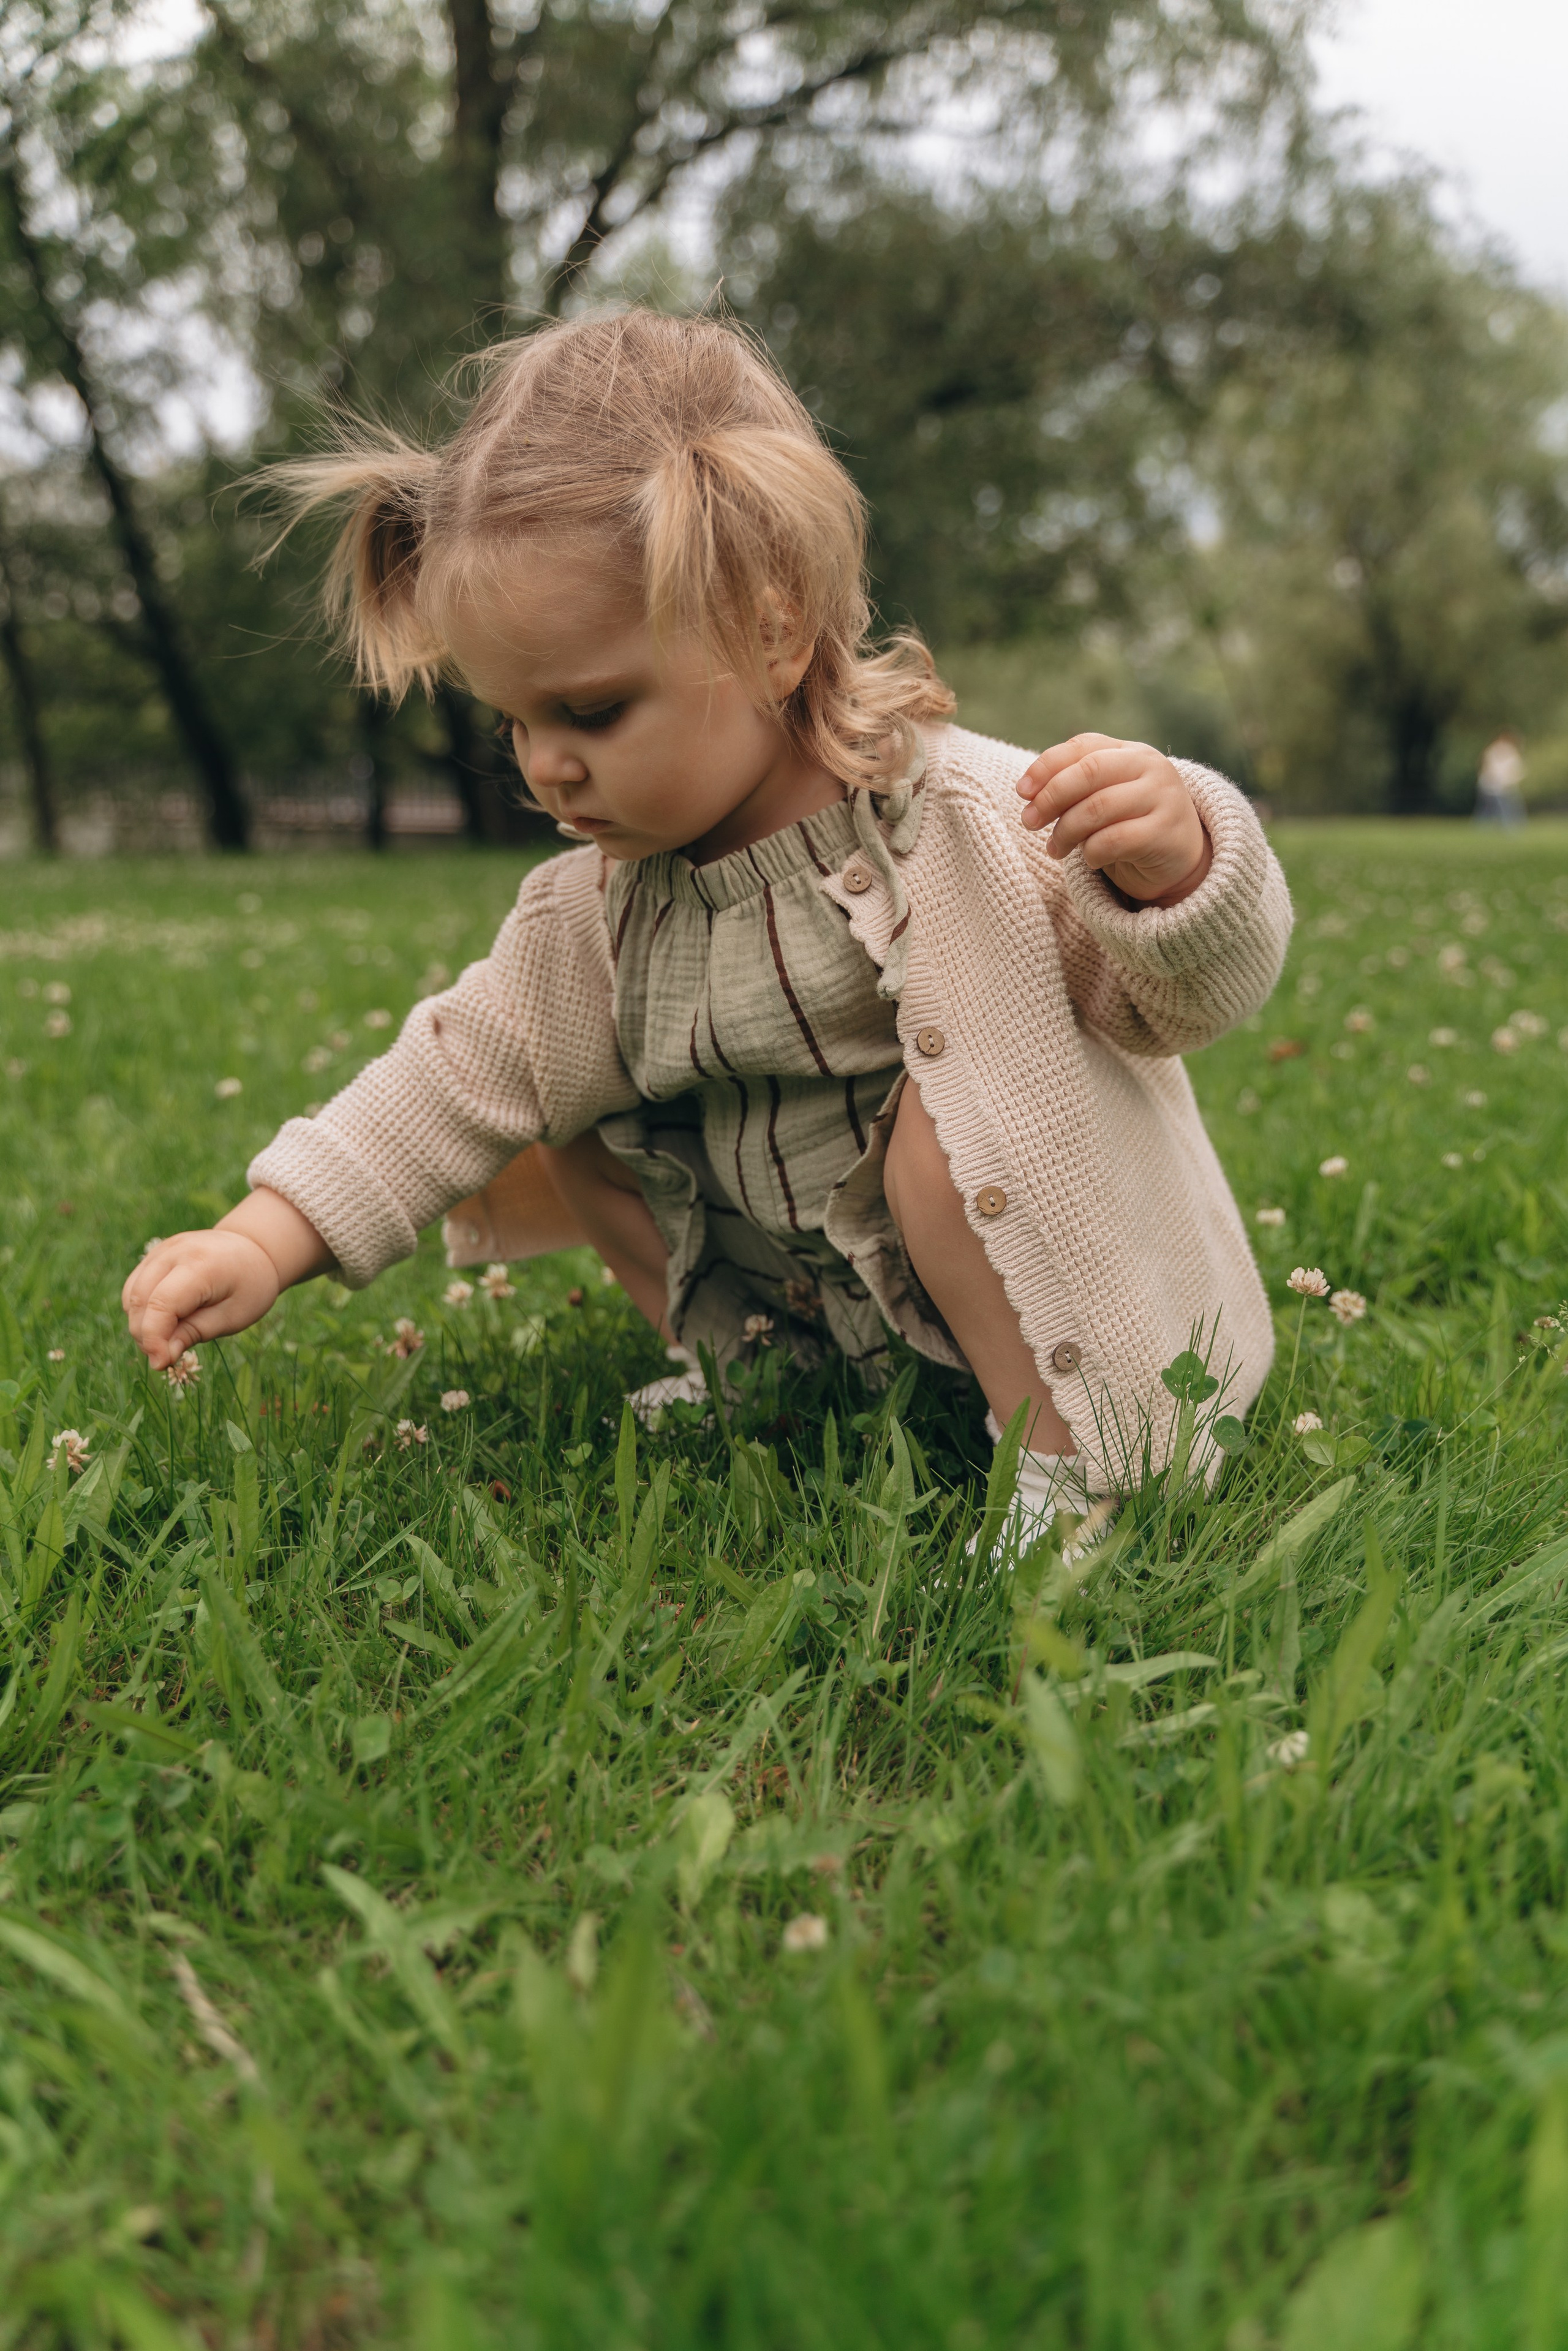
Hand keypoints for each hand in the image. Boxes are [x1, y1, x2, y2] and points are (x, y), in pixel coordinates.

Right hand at [122, 1188, 329, 1369]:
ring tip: (167, 1340)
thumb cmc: (250, 1286)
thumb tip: (160, 1357)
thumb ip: (195, 1333)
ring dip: (141, 1323)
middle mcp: (175, 1251)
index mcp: (201, 1264)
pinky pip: (134, 1286)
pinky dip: (141, 1309)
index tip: (161, 1363)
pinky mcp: (156, 1254)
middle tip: (166, 1357)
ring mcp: (162, 1250)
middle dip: (146, 1335)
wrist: (255, 1249)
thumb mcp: (233, 1316)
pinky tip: (164, 1321)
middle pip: (139, 1298)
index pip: (161, 1303)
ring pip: (131, 1293)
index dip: (154, 1337)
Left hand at [1017, 734, 1210, 904]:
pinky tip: (1089, 861)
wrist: (1180, 856)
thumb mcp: (1104, 796)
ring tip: (1054, 849)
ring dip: (1066, 832)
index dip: (1046, 766)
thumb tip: (1028, 793)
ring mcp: (1162, 797)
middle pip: (1088, 772)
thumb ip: (1074, 787)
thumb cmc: (1130, 823)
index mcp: (1131, 751)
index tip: (1021, 791)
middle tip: (1029, 822)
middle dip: (1051, 798)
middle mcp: (1150, 767)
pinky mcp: (1166, 833)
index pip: (1083, 747)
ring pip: (1097, 808)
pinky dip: (1091, 853)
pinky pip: (1114, 841)